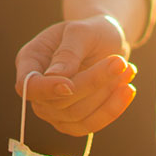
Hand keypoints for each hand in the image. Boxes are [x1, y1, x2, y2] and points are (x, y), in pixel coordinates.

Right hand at [14, 13, 139, 136]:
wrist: (107, 42)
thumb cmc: (92, 31)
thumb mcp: (82, 30)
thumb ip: (69, 51)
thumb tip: (56, 77)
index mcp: (30, 61)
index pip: (28, 86)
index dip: (46, 90)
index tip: (70, 85)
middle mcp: (38, 90)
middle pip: (58, 103)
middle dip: (92, 84)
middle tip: (120, 62)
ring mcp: (54, 109)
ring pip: (77, 116)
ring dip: (106, 95)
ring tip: (128, 69)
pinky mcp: (74, 121)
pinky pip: (91, 125)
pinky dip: (112, 109)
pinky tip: (127, 89)